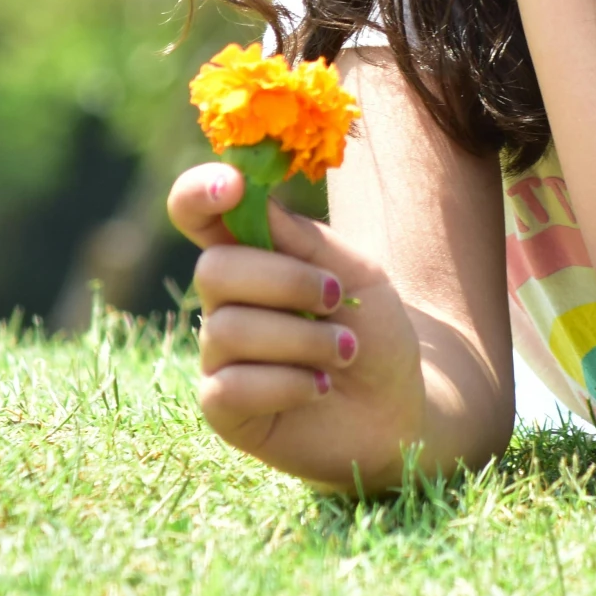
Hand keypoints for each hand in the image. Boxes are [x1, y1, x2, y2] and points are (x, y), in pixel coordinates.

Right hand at [167, 162, 425, 486]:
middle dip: (286, 281)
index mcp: (252, 256)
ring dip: (304, 339)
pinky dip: (291, 384)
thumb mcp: (356, 273)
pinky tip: (321, 387)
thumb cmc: (375, 331)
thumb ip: (302, 239)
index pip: (197, 214)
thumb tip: (244, 190)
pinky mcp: (223, 410)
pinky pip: (231, 387)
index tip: (231, 185)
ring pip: (229, 330)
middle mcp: (224, 303)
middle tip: (335, 299)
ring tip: (345, 352)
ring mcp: (219, 357)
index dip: (198, 193)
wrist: (399, 406)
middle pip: (214, 270)